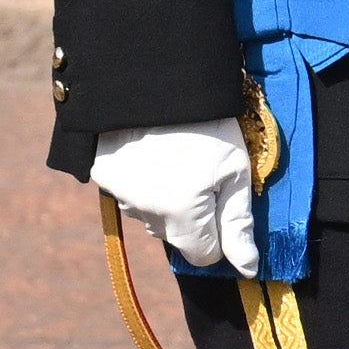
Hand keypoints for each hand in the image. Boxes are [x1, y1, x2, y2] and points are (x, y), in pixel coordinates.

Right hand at [89, 121, 260, 279]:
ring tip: (173, 160)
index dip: (217, 234)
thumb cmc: (208, 124)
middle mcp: (146, 212)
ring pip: (150, 217)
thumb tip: (247, 269)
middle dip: (190, 217)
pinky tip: (150, 156)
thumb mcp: (235, 170)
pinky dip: (141, 184)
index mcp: (182, 213)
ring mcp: (120, 195)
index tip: (221, 202)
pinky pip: (129, 197)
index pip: (202, 255)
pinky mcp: (102, 176)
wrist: (157, 78)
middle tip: (199, 174)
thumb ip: (238, 223)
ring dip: (163, 202)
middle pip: (175, 237)